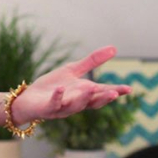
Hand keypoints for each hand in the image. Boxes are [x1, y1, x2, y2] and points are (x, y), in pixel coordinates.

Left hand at [13, 45, 131, 123]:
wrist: (29, 99)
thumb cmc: (53, 86)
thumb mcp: (73, 71)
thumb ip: (92, 62)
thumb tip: (114, 48)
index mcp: (83, 94)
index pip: (102, 93)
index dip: (115, 92)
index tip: (128, 89)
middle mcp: (75, 103)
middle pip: (92, 103)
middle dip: (103, 99)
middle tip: (114, 93)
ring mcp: (61, 107)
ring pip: (75, 106)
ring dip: (83, 98)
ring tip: (91, 88)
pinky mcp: (47, 108)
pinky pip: (53, 104)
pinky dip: (58, 97)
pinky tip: (60, 89)